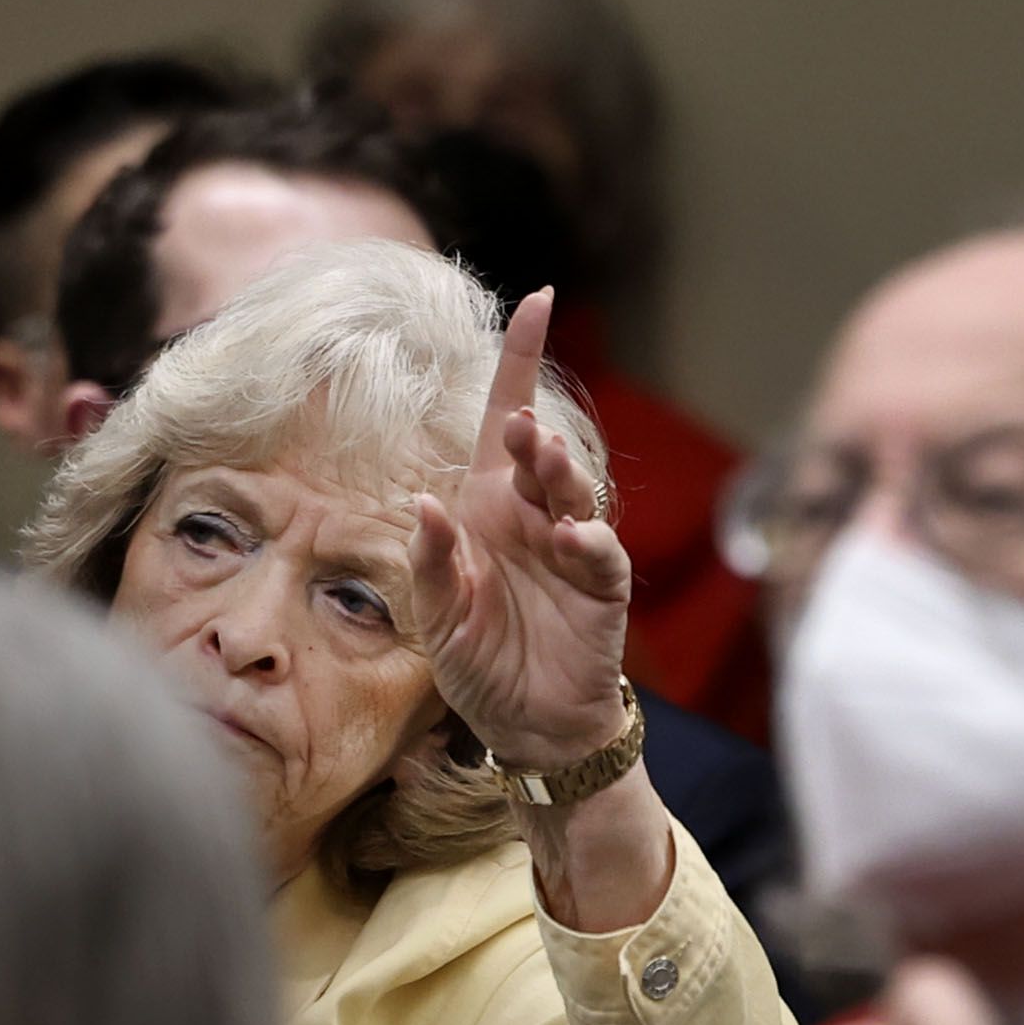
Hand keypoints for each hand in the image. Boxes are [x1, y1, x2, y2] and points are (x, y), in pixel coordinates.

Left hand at [407, 288, 629, 771]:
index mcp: (487, 507)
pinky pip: (598, 552)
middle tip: (521, 424)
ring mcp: (571, 546)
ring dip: (558, 470)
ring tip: (540, 454)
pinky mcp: (600, 587)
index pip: (502, 419)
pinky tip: (570, 533)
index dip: (519, 361)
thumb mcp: (435, 616)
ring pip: (572, 490)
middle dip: (533, 432)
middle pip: (538, 452)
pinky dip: (587, 539)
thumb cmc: (478, 661)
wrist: (525, 724)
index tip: (537, 300)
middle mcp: (532, 515)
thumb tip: (423, 504)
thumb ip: (427, 563)